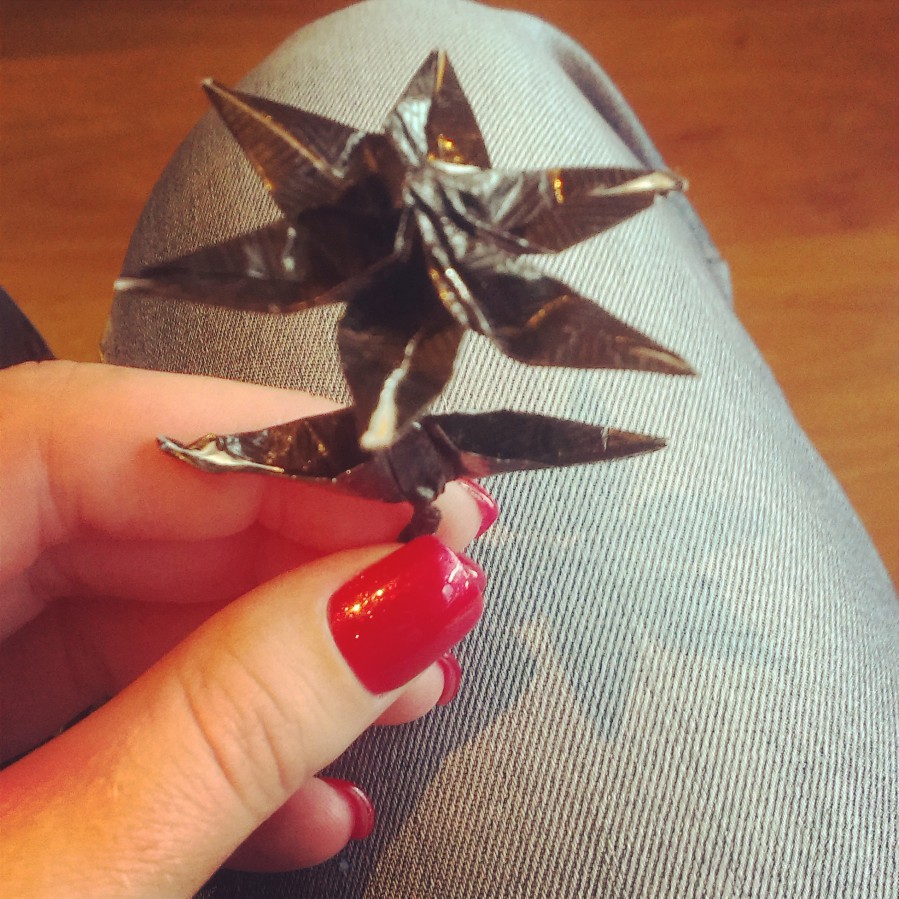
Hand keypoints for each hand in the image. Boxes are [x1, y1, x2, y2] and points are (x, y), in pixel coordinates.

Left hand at [0, 361, 485, 896]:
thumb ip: (226, 734)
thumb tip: (402, 601)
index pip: (76, 434)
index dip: (266, 453)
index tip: (405, 495)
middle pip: (118, 505)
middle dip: (293, 552)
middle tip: (425, 584)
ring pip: (120, 597)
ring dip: (268, 651)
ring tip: (390, 693)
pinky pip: (94, 687)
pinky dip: (203, 731)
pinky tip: (300, 794)